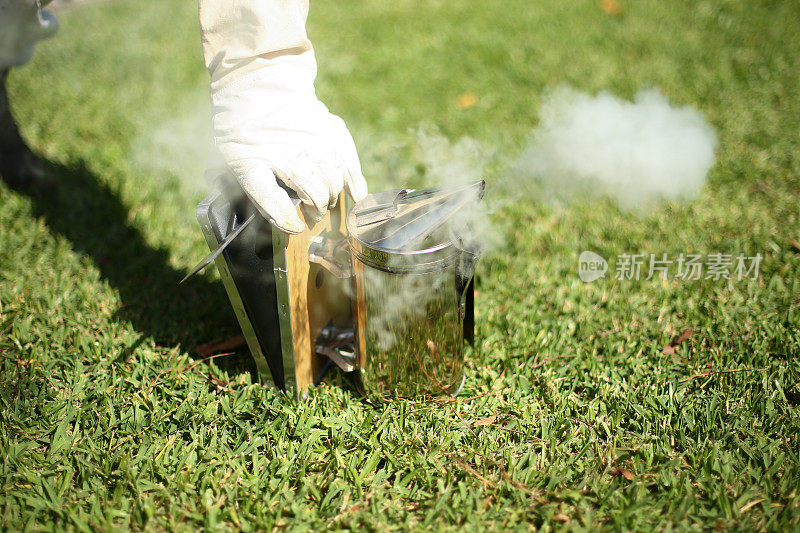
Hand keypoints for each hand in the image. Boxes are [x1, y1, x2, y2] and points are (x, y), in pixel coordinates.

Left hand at [207, 51, 366, 233]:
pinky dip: (355, 181)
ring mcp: (310, 138)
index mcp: (250, 160)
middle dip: (317, 209)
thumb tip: (276, 220)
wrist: (259, 83)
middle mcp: (283, 149)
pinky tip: (356, 195)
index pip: (268, 195)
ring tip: (327, 201)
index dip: (285, 216)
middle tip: (315, 216)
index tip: (298, 227)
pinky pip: (348, 161)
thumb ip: (246, 188)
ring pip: (332, 178)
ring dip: (332, 196)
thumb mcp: (227, 158)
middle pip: (312, 190)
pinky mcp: (330, 129)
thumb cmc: (240, 130)